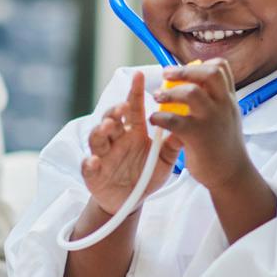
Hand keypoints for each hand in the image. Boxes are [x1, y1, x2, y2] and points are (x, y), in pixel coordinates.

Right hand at [81, 72, 182, 214]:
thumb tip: (187, 123)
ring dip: (100, 131)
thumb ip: (173, 144)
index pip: (133, 108)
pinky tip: (95, 161)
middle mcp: (116, 140)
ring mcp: (103, 155)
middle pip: (110, 119)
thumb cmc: (146, 175)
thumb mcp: (165, 160)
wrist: (131, 201)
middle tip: (122, 109)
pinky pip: (88, 166)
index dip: (135, 92)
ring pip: (96, 138)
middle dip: (113, 112)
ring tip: (108, 127)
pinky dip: (90, 163)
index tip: (139, 75)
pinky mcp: (93, 173)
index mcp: (134, 132)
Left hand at [149, 58, 249, 189]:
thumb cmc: (224, 146)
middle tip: (166, 74)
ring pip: (192, 93)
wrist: (232, 175)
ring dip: (170, 92)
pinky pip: (176, 120)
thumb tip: (194, 83)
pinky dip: (161, 117)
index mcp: (228, 99)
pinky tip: (155, 119)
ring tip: (157, 97)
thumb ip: (214, 100)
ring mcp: (212, 120)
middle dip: (184, 70)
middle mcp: (223, 105)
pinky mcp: (199, 137)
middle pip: (209, 73)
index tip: (187, 69)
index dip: (201, 64)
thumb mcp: (226, 116)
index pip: (220, 67)